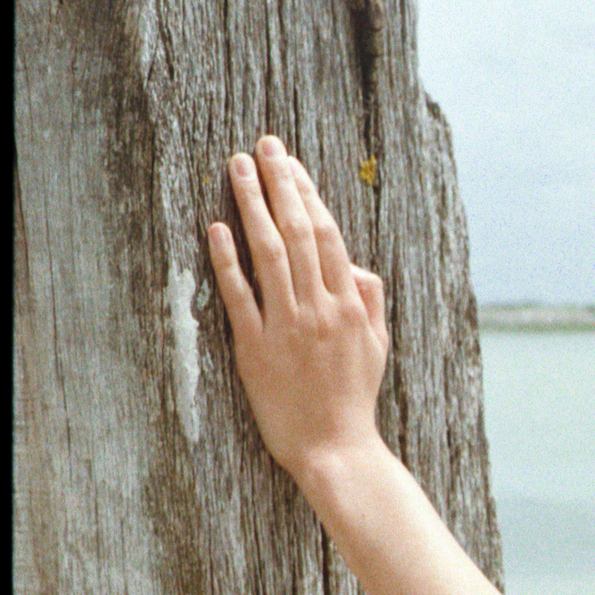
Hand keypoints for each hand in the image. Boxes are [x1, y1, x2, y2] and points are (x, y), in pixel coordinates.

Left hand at [206, 135, 389, 486]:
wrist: (336, 447)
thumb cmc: (354, 398)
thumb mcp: (378, 346)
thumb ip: (371, 301)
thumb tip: (359, 265)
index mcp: (351, 304)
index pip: (330, 235)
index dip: (309, 194)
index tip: (290, 164)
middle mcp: (321, 308)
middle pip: (302, 232)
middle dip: (281, 184)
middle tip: (264, 147)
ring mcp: (289, 326)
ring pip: (271, 253)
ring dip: (254, 207)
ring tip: (238, 169)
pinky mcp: (256, 348)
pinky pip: (241, 296)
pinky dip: (228, 260)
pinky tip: (216, 228)